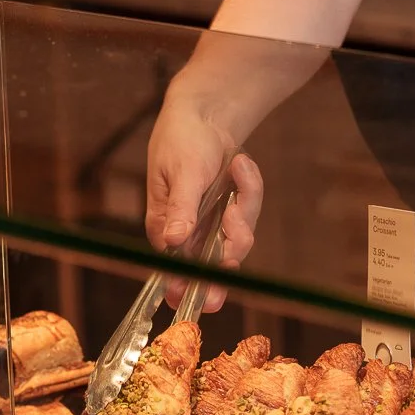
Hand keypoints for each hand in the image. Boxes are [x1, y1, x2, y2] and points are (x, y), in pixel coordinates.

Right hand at [143, 88, 264, 311]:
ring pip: (237, 238)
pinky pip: (248, 213)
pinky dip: (249, 187)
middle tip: (229, 278)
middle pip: (210, 264)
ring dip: (245, 204)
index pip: (175, 267)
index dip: (190, 287)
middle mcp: (188, 232)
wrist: (204, 112)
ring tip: (239, 165)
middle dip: (224, 267)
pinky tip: (240, 163)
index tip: (205, 301)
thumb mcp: (181, 172)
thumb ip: (181, 208)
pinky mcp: (230, 212)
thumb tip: (174, 240)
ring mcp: (211, 223)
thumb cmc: (181, 139)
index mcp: (165, 227)